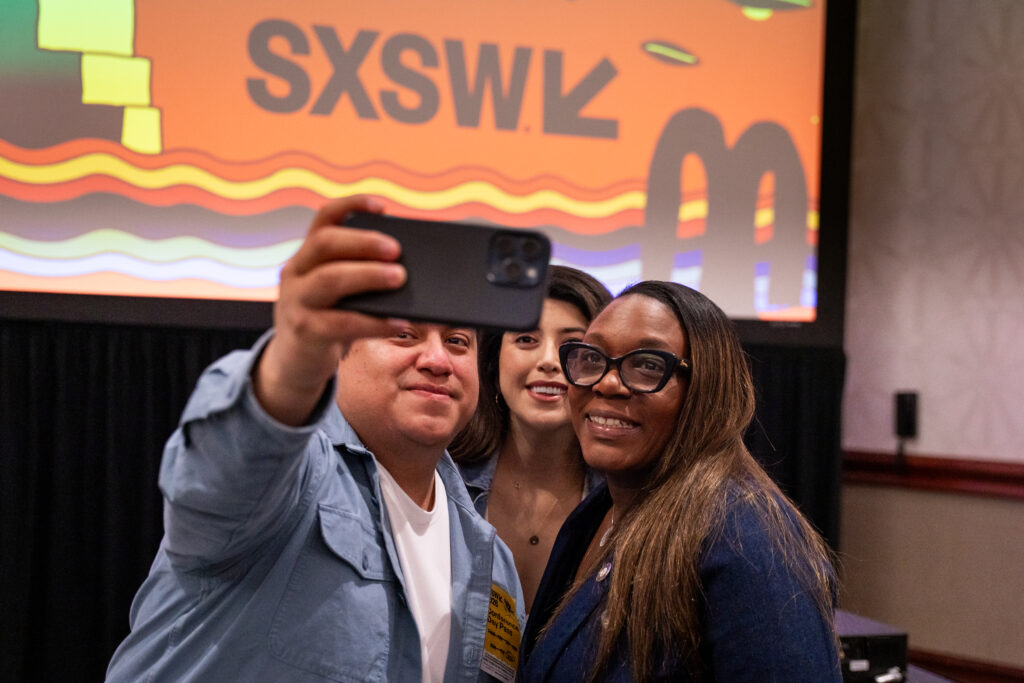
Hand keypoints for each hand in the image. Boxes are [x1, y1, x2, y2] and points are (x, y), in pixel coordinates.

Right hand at [254, 196, 406, 424]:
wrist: (293, 364)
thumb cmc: (327, 319)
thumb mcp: (335, 293)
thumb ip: (358, 274)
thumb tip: (408, 267)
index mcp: (306, 256)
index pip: (324, 218)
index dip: (351, 205)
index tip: (382, 206)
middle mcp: (295, 272)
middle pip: (325, 244)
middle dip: (363, 242)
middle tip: (397, 250)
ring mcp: (296, 302)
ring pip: (330, 280)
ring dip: (369, 276)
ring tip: (401, 278)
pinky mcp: (305, 332)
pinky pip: (342, 323)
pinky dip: (374, 322)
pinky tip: (398, 323)